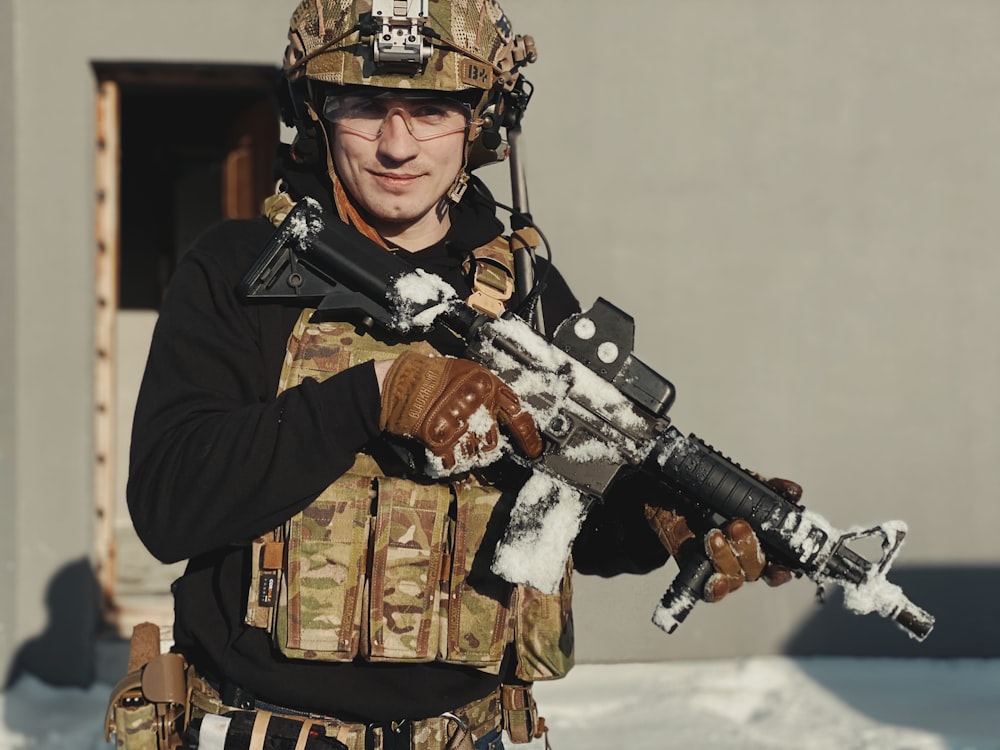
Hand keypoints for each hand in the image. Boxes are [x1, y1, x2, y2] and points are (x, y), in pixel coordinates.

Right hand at [379, 351, 541, 470]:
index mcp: (488, 386)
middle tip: (472, 439)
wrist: (402, 385)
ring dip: (466, 453)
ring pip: (475, 455)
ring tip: (454, 439)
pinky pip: (453, 463)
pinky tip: (442, 448)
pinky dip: (449, 461)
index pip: (519, 416)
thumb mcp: (469, 373)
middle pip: (494, 443)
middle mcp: (478, 407)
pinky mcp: (442, 443)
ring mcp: (460, 427)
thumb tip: (507, 413)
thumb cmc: (434, 376)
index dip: (529, 437)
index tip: (534, 451)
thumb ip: (490, 392)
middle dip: (485, 445)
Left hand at [644, 474, 802, 602]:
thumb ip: (767, 488)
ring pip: (734, 576)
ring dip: (726, 557)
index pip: (779, 563)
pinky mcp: (699, 574)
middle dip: (748, 547)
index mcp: (761, 542)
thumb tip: (793, 490)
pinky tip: (715, 578)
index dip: (782, 569)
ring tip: (714, 535)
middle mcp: (744, 561)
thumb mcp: (739, 486)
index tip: (782, 566)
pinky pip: (711, 591)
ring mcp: (723, 570)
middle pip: (755, 567)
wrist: (670, 499)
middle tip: (738, 525)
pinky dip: (716, 587)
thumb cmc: (711, 496)